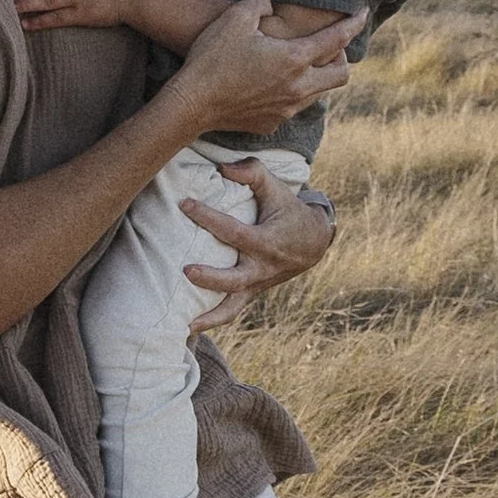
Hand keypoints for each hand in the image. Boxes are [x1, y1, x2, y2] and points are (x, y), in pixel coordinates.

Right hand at [172, 0, 360, 135]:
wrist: (192, 104)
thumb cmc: (212, 58)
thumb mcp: (235, 17)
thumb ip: (260, 2)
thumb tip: (270, 3)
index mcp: (294, 59)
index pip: (337, 39)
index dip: (354, 23)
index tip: (362, 14)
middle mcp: (298, 87)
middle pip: (341, 74)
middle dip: (342, 57)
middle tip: (328, 45)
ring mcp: (287, 108)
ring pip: (320, 93)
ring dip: (318, 76)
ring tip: (302, 64)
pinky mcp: (273, 123)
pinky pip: (295, 107)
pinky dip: (295, 93)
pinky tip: (276, 85)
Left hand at [185, 167, 335, 335]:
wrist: (313, 242)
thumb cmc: (287, 210)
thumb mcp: (276, 187)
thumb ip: (251, 173)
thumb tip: (222, 169)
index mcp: (267, 241)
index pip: (233, 231)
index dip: (208, 217)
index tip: (184, 204)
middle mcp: (262, 268)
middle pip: (235, 279)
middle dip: (211, 277)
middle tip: (186, 271)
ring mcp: (257, 284)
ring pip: (233, 306)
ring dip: (210, 317)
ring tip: (184, 325)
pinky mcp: (251, 293)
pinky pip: (232, 311)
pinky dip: (212, 321)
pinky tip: (187, 329)